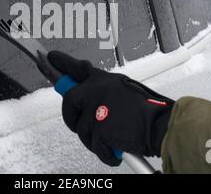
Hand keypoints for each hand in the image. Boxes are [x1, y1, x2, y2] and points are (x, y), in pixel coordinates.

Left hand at [48, 51, 174, 165]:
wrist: (162, 124)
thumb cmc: (148, 110)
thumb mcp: (123, 89)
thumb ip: (103, 90)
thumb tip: (87, 96)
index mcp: (103, 79)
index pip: (77, 67)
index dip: (62, 63)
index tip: (49, 57)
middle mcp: (96, 90)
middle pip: (69, 100)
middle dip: (71, 116)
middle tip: (82, 123)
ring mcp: (95, 108)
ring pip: (80, 128)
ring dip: (93, 138)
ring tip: (112, 136)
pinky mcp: (98, 128)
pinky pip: (93, 145)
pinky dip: (104, 152)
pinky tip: (115, 149)